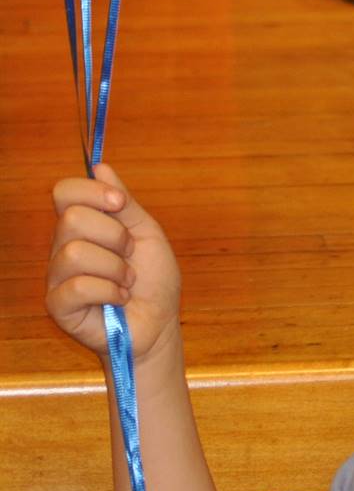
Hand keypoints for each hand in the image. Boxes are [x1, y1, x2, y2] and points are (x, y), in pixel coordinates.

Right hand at [46, 163, 182, 363]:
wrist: (159, 323)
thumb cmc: (153, 281)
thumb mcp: (147, 234)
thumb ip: (124, 203)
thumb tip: (100, 167)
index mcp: (83, 227)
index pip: (65, 192)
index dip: (92, 192)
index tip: (120, 204)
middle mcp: (63, 247)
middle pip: (72, 218)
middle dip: (115, 236)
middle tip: (129, 256)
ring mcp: (57, 277)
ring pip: (76, 252)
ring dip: (116, 268)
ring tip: (127, 282)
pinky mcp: (58, 306)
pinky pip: (78, 286)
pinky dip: (110, 291)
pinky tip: (119, 299)